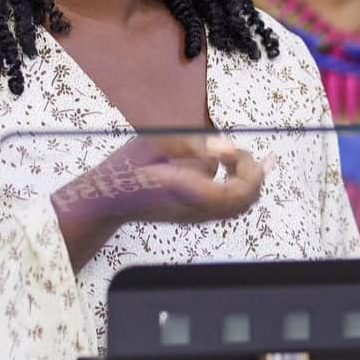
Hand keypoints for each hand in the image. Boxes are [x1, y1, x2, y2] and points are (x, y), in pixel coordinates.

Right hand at [52, 134, 272, 269]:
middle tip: (244, 152)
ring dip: (248, 180)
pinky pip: (228, 205)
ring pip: (240, 205)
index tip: (229, 147)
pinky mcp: (194, 215)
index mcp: (187, 191)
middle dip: (253, 173)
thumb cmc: (125, 169)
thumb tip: (225, 146)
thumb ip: (194, 144)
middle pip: (245, 200)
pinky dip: (239, 187)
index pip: (237, 190)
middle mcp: (196, 209)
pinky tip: (235, 168)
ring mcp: (197, 216)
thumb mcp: (156, 143)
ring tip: (248, 159)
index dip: (245, 166)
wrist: (106, 200)